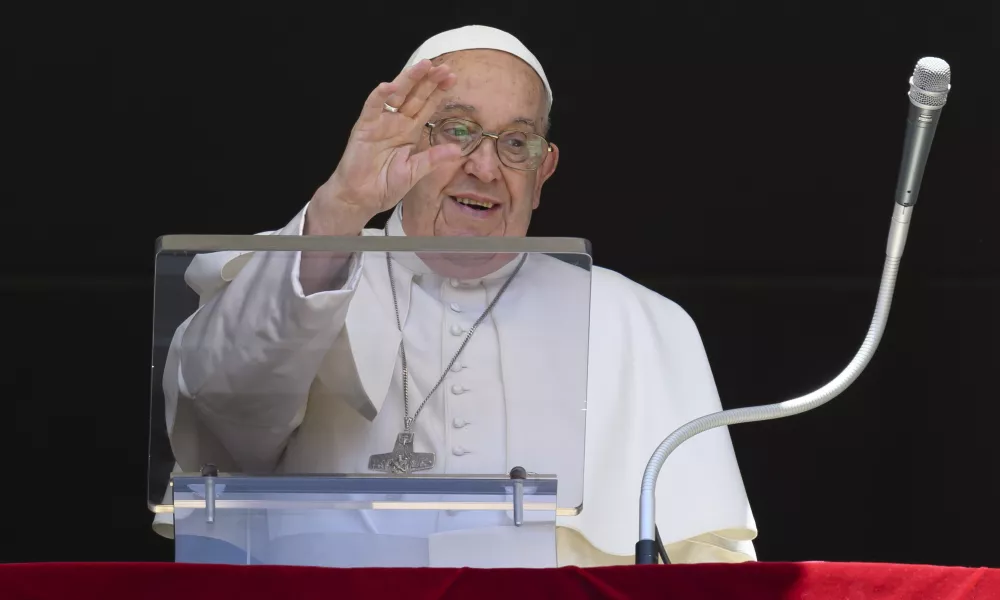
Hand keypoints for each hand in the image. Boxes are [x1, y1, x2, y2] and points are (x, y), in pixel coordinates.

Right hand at [307, 59, 461, 234]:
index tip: (452, 78)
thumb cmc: (385, 185)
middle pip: (415, 96)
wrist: (362, 198)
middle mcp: (397, 123)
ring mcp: (380, 123)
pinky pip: (372, 107)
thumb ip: (434, 158)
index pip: (427, 106)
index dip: (438, 92)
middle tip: (444, 67)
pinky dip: (379, 96)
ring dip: (409, 80)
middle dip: (429, 81)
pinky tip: (390, 86)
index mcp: (410, 131)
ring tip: (424, 66)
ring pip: (397, 95)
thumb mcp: (416, 171)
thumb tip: (458, 150)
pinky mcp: (364, 127)